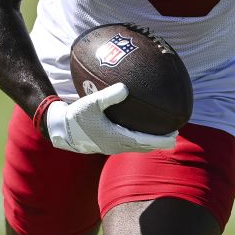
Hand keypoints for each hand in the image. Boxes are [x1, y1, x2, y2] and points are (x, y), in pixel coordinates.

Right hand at [45, 83, 177, 154]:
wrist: (60, 130)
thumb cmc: (76, 116)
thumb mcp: (91, 103)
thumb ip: (109, 96)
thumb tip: (125, 87)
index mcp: (116, 138)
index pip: (144, 142)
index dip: (160, 141)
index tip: (174, 138)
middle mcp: (116, 146)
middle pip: (143, 147)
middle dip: (158, 143)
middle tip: (174, 137)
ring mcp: (111, 146)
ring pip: (135, 147)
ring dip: (148, 142)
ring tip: (160, 136)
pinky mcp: (105, 143)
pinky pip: (127, 143)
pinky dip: (137, 140)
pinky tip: (137, 130)